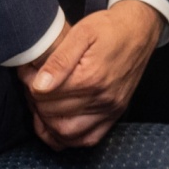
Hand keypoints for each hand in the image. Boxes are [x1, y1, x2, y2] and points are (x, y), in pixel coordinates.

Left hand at [17, 0, 163, 149]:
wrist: (139, 31)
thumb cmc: (109, 28)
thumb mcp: (81, 33)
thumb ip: (58, 60)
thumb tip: (39, 85)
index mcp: (90, 78)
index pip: (44, 95)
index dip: (29, 83)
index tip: (29, 71)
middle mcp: (102, 98)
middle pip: (52, 114)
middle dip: (36, 102)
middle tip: (34, 86)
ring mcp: (110, 109)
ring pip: (68, 134)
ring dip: (48, 124)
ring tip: (43, 105)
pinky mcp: (116, 113)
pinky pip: (89, 139)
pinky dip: (70, 138)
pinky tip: (60, 124)